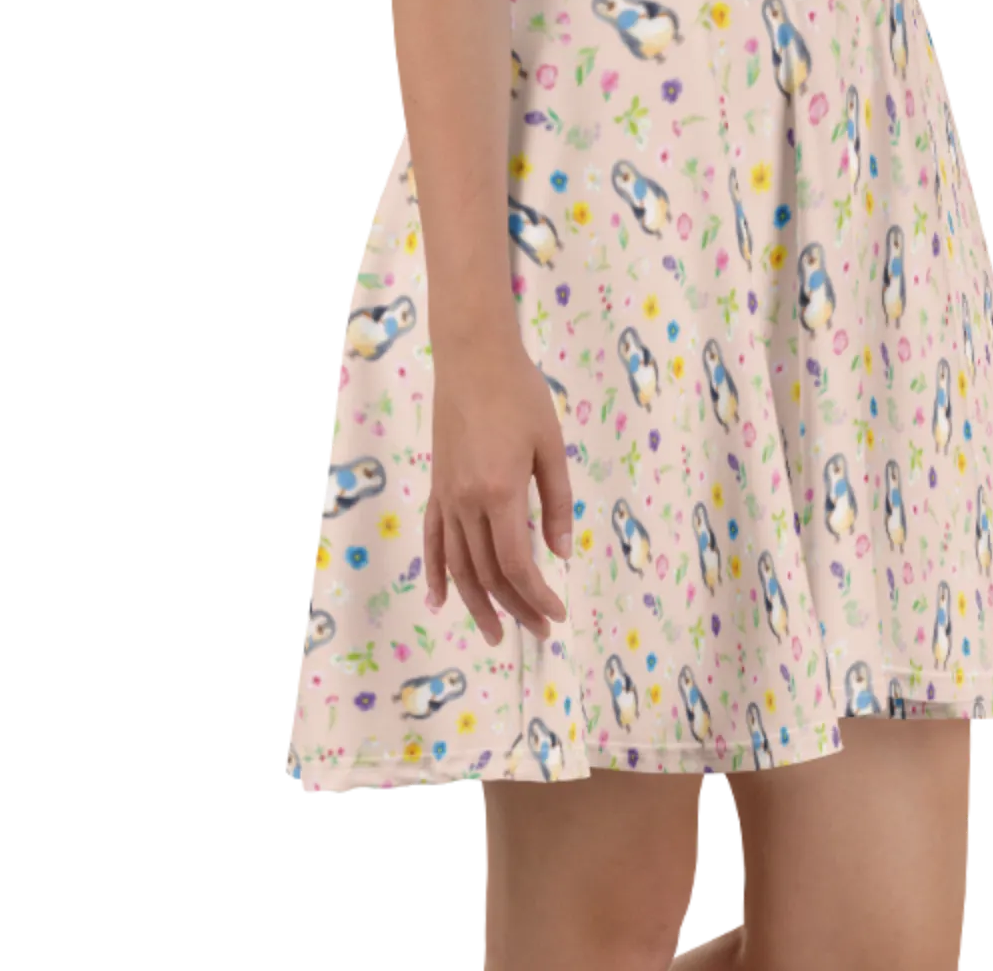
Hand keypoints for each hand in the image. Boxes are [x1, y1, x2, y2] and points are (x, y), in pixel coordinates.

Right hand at [424, 336, 574, 646]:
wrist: (473, 358)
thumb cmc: (521, 394)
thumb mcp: (551, 445)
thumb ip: (557, 501)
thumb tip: (560, 552)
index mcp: (500, 493)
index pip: (516, 564)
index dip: (536, 596)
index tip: (557, 613)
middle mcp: (467, 503)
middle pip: (488, 572)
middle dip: (515, 607)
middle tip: (539, 630)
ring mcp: (446, 496)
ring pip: (457, 565)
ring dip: (477, 603)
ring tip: (494, 634)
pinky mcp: (437, 486)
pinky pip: (433, 538)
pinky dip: (435, 572)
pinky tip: (440, 600)